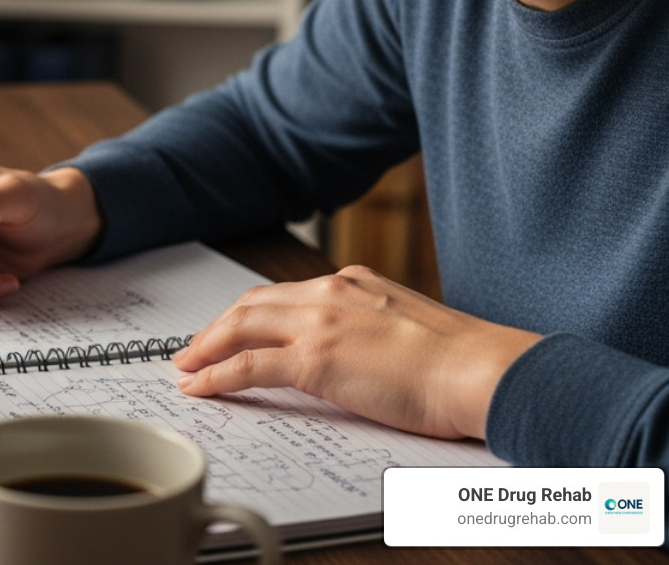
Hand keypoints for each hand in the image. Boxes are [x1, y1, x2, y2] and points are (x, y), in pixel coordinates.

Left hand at [171, 265, 541, 439]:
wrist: (483, 369)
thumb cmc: (463, 362)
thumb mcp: (408, 327)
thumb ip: (373, 329)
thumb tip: (357, 356)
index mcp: (353, 282)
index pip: (286, 293)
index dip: (252, 312)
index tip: (234, 327)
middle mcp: (330, 292)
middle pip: (253, 303)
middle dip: (218, 326)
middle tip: (194, 347)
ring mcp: (319, 323)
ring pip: (241, 326)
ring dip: (206, 346)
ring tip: (185, 366)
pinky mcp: (314, 359)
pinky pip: (247, 365)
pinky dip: (215, 374)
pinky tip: (198, 386)